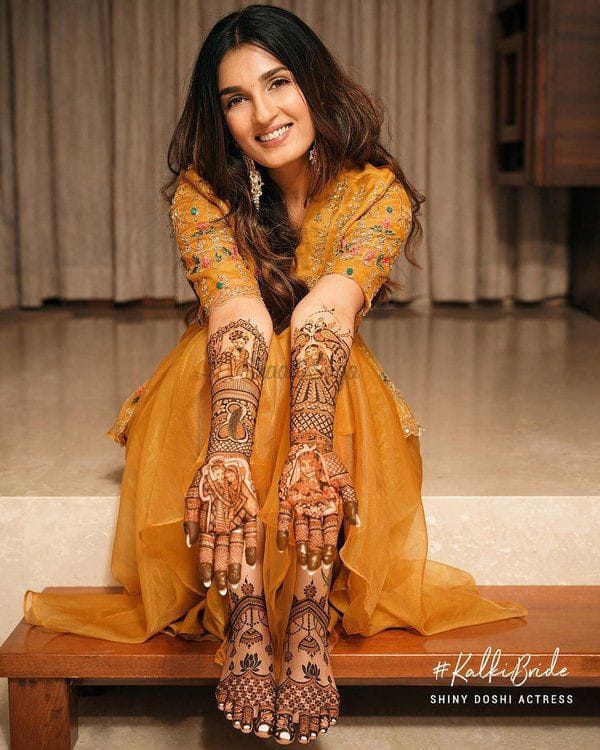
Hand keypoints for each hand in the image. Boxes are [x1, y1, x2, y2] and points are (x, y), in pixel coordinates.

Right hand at [183, 451, 258, 594]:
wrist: (225, 459)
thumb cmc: (206, 478)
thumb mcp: (193, 496)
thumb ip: (190, 519)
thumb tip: (190, 542)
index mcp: (207, 525)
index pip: (206, 551)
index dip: (206, 566)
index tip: (207, 582)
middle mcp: (222, 527)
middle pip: (221, 554)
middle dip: (221, 573)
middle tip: (224, 591)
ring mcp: (237, 521)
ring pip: (236, 547)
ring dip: (236, 564)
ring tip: (237, 581)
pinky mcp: (250, 513)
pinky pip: (251, 532)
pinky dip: (250, 545)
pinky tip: (251, 560)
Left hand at [276, 441, 359, 572]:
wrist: (311, 446)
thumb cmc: (330, 464)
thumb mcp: (344, 482)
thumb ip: (350, 502)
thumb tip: (357, 523)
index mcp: (330, 508)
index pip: (329, 532)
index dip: (328, 546)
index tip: (327, 561)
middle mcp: (315, 511)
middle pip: (314, 535)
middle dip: (314, 551)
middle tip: (312, 567)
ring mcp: (300, 506)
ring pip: (300, 530)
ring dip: (300, 545)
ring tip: (301, 560)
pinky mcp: (285, 500)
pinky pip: (283, 519)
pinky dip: (282, 532)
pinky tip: (281, 546)